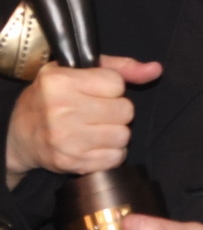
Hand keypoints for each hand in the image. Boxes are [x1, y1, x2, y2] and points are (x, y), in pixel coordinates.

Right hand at [6, 57, 160, 187]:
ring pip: (123, 135)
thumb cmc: (54, 97)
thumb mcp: (79, 72)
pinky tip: (93, 145)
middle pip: (125, 111)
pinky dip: (110, 153)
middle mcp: (61, 110)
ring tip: (96, 128)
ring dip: (115, 133)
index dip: (113, 88)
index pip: (117, 84)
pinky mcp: (69, 162)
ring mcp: (64, 139)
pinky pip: (114, 158)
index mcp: (61, 82)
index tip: (97, 92)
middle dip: (117, 111)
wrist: (19, 134)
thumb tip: (155, 70)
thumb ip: (121, 67)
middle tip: (98, 112)